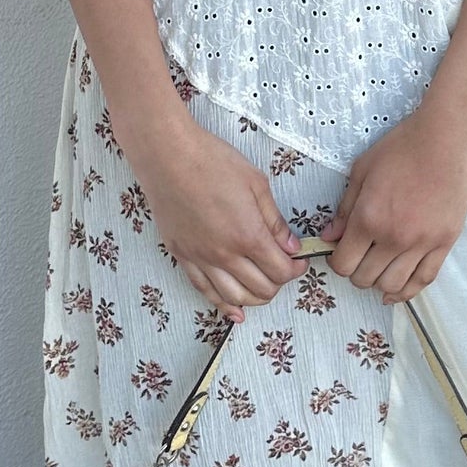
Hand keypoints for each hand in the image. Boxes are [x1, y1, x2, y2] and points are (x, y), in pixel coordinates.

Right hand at [122, 112, 306, 320]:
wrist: (167, 156)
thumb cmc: (212, 161)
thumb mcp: (256, 184)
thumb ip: (275, 220)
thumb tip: (291, 246)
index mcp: (248, 235)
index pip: (281, 271)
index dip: (295, 269)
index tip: (298, 260)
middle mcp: (224, 254)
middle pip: (261, 289)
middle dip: (278, 283)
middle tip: (282, 269)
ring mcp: (200, 258)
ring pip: (234, 297)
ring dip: (255, 298)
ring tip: (263, 286)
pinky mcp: (182, 255)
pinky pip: (204, 290)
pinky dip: (222, 305)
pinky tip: (234, 311)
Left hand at [323, 93, 466, 303]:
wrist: (449, 138)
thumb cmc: (404, 147)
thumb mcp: (362, 170)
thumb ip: (344, 208)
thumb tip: (329, 236)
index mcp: (369, 217)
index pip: (343, 263)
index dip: (336, 262)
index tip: (339, 252)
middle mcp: (394, 237)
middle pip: (364, 278)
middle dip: (355, 272)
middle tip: (358, 257)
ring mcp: (422, 243)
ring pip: (392, 285)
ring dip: (379, 283)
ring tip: (377, 268)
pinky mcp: (444, 243)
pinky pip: (424, 279)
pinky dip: (408, 291)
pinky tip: (396, 291)